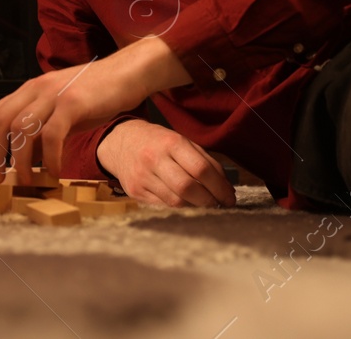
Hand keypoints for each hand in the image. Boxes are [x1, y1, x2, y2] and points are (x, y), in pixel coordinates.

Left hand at [0, 37, 190, 181]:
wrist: (127, 74)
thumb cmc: (96, 95)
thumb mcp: (62, 112)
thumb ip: (42, 131)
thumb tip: (26, 160)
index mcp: (29, 90)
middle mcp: (36, 89)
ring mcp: (54, 94)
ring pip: (22, 129)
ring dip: (21, 161)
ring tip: (29, 181)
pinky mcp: (73, 102)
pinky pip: (52, 134)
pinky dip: (50, 157)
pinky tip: (55, 171)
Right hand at [96, 120, 234, 207]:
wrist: (120, 142)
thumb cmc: (158, 142)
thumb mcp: (182, 141)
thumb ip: (205, 161)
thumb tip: (226, 188)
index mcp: (171, 142)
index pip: (201, 169)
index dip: (220, 187)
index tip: (230, 198)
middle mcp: (154, 159)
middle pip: (188, 188)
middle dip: (209, 201)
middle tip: (219, 205)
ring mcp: (142, 177)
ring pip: (176, 201)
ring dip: (196, 207)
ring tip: (205, 206)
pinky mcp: (135, 192)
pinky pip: (163, 206)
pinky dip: (179, 209)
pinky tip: (187, 206)